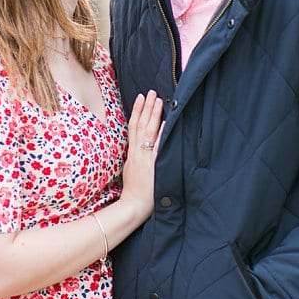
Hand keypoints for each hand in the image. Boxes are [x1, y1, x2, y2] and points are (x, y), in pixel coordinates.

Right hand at [120, 92, 164, 218]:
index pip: (133, 127)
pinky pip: (159, 148)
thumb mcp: (131, 172)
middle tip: (151, 92)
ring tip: (158, 100)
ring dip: (153, 115)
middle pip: (140, 125)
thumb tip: (140, 151)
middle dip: (146, 107)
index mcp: (132, 154)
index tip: (140, 97)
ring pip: (148, 132)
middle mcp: (138, 153)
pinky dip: (162, 135)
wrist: (132, 206)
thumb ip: (136, 160)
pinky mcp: (154, 166)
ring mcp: (145, 159)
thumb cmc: (133, 193)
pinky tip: (167, 123)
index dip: (136, 111)